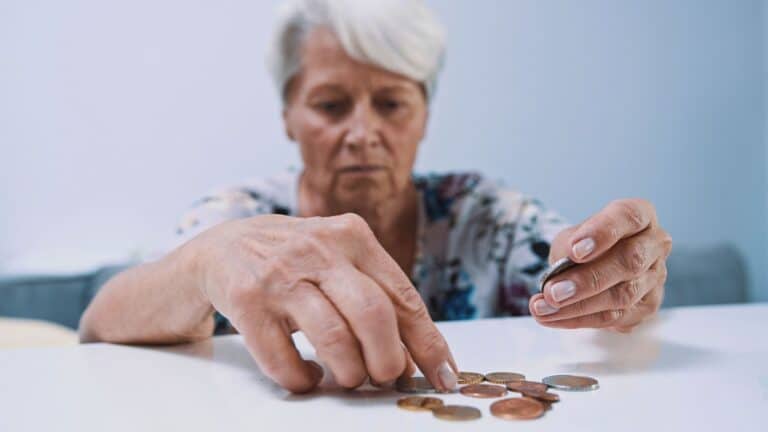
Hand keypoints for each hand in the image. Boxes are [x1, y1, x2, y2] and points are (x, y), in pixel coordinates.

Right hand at [184, 213, 456, 392]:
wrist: (219, 247)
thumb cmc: (292, 261)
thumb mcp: (337, 260)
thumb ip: (374, 296)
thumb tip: (414, 358)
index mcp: (352, 236)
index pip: (402, 295)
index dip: (427, 342)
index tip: (443, 375)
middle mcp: (319, 249)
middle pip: (374, 314)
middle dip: (387, 360)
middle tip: (382, 378)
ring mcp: (280, 273)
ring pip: (334, 337)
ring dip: (348, 373)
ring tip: (345, 379)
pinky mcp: (246, 300)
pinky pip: (283, 358)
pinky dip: (301, 380)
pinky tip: (305, 377)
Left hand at [529, 199, 671, 331]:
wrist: (595, 267)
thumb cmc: (585, 245)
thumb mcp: (572, 237)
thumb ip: (569, 247)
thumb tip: (562, 269)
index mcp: (640, 216)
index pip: (628, 217)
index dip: (602, 233)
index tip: (575, 251)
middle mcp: (655, 245)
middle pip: (629, 262)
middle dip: (587, 280)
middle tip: (552, 292)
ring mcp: (655, 278)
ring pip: (622, 295)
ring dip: (578, 306)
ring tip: (543, 308)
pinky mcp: (647, 306)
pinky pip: (614, 318)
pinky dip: (579, 319)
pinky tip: (552, 317)